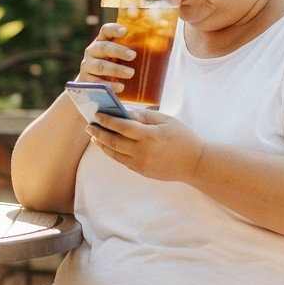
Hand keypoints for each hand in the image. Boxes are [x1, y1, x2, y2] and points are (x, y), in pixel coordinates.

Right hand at [77, 23, 135, 92]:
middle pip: (104, 47)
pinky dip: (109, 85)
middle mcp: (93, 50)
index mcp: (102, 40)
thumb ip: (133, 51)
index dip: (114, 29)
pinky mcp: (85, 80)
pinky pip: (96, 82)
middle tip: (133, 55)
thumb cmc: (114, 66)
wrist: (94, 86)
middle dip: (119, 51)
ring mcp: (87, 65)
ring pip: (100, 65)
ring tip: (130, 73)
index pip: (106, 30)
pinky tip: (120, 87)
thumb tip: (161, 46)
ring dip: (116, 69)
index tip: (125, 31)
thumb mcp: (121, 57)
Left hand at [86, 109, 204, 182]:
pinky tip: (109, 147)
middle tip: (89, 126)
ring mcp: (141, 164)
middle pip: (114, 141)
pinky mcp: (142, 172)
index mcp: (149, 136)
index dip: (107, 120)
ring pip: (115, 154)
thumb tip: (126, 112)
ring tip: (95, 137)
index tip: (97, 115)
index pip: (121, 126)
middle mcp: (142, 151)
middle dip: (99, 133)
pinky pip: (123, 162)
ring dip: (103, 145)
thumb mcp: (167, 120)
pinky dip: (113, 153)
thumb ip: (145, 116)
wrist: (195, 163)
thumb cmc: (183, 138)